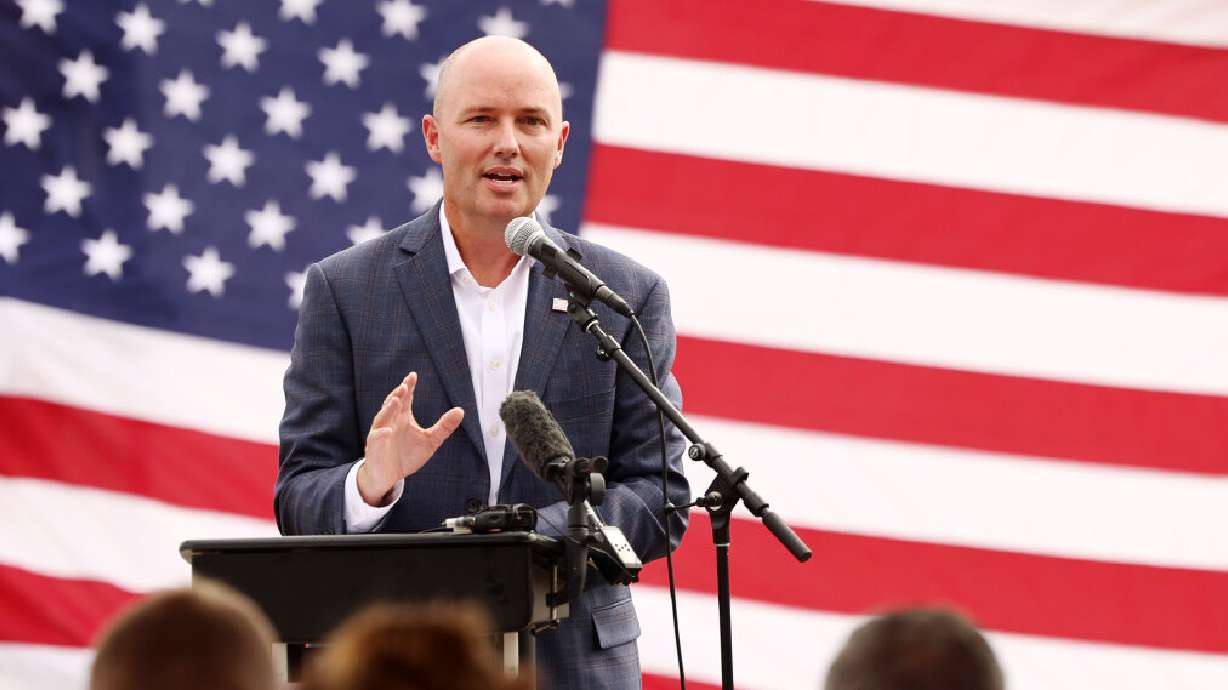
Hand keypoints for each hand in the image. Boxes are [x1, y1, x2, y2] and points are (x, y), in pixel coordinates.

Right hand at [358, 372, 463, 505]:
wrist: (389, 476)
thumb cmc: (407, 456)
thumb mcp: (430, 441)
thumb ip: (444, 426)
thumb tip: (461, 410)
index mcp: (403, 418)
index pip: (405, 399)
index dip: (409, 387)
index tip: (413, 375)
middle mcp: (390, 422)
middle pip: (393, 405)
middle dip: (398, 394)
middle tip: (405, 385)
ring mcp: (381, 434)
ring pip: (382, 418)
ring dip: (388, 409)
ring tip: (396, 400)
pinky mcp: (375, 448)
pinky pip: (376, 439)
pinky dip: (381, 434)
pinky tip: (387, 431)